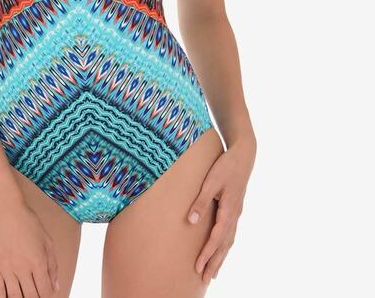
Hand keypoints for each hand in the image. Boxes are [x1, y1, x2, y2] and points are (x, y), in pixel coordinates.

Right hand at [0, 198, 59, 296]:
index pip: (45, 290)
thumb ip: (53, 265)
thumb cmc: (28, 222)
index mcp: (38, 261)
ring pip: (14, 297)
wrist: (4, 209)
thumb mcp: (46, 240)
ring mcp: (6, 268)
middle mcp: (22, 268)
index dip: (48, 296)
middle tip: (35, 296)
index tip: (46, 294)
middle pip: (30, 297)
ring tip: (23, 296)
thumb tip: (56, 287)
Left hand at [187, 134, 255, 283]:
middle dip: (215, 262)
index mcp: (229, 211)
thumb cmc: (225, 166)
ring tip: (214, 271)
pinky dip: (225, 245)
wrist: (244, 155)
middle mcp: (235, 215)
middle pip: (224, 245)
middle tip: (206, 279)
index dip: (207, 254)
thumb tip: (190, 222)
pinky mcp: (236, 209)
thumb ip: (200, 201)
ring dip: (221, 256)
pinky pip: (231, 233)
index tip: (198, 267)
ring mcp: (237, 213)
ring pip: (229, 241)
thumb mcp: (211, 181)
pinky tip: (222, 249)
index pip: (216, 239)